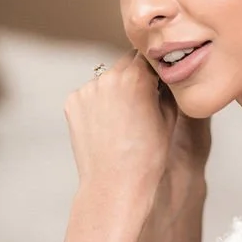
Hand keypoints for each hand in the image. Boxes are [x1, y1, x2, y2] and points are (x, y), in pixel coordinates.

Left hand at [53, 51, 177, 241]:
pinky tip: (107, 124)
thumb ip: (166, 87)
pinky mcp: (73, 102)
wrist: (114, 185)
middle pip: (126, 63)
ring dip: (115, 88)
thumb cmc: (147, 157)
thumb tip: (166, 72)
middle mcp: (108, 77)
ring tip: (124, 118)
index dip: (156, 66)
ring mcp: (87, 90)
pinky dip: (98, 102)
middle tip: (143, 99)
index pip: (148, 55)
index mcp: (135, 77)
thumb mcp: (169, 117)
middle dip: (135, 76)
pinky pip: (90, 93)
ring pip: (107, 78)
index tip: (160, 77)